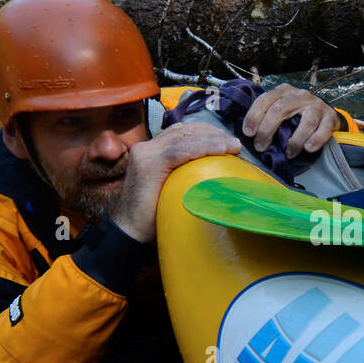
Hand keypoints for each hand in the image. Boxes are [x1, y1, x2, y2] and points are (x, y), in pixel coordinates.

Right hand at [109, 123, 240, 243]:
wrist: (129, 232)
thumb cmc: (154, 216)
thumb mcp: (172, 189)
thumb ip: (183, 174)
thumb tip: (213, 172)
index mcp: (151, 151)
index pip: (180, 132)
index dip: (206, 132)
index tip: (227, 141)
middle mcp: (146, 148)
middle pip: (184, 130)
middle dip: (212, 133)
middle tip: (234, 143)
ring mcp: (146, 154)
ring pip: (183, 137)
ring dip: (212, 139)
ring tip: (233, 146)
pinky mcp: (149, 165)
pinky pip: (179, 151)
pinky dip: (202, 148)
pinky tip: (220, 150)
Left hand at [241, 83, 340, 158]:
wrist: (325, 116)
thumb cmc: (297, 116)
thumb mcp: (281, 110)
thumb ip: (267, 116)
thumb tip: (246, 134)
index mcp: (283, 91)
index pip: (265, 99)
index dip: (254, 116)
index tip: (248, 133)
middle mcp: (299, 95)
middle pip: (280, 109)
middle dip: (268, 130)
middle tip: (261, 147)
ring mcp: (316, 104)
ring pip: (306, 120)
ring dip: (295, 140)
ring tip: (289, 153)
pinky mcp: (330, 116)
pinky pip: (324, 128)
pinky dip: (316, 139)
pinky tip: (308, 148)